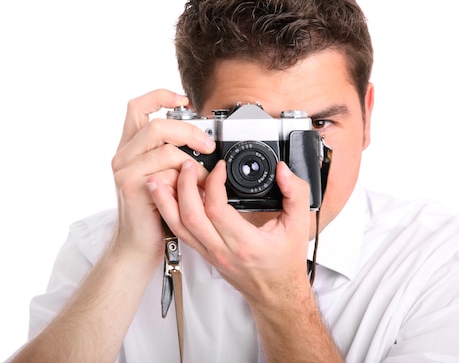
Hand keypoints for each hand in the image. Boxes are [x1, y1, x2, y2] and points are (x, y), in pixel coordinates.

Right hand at [110, 89, 215, 261]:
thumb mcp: (163, 178)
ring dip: (193, 163)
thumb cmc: (154, 214)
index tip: (184, 99)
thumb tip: (202, 141)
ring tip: (204, 179)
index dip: (160, 96)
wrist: (137, 246)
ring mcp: (125, 170)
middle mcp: (123, 155)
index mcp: (130, 148)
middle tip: (208, 146)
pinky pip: (166, 171)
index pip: (137, 107)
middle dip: (189, 131)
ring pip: (164, 148)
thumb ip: (172, 157)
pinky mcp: (132, 186)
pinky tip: (195, 192)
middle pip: (156, 124)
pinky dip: (187, 180)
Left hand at [147, 158, 312, 302]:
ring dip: (166, 201)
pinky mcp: (203, 254)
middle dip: (184, 186)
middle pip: (190, 216)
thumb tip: (282, 170)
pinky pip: (180, 233)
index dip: (214, 182)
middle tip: (187, 166)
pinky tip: (166, 198)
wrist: (276, 293)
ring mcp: (210, 253)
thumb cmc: (285, 263)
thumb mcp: (300, 225)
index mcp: (245, 243)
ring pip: (178, 226)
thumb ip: (296, 193)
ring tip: (158, 179)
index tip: (219, 167)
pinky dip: (170, 213)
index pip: (217, 209)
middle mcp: (222, 250)